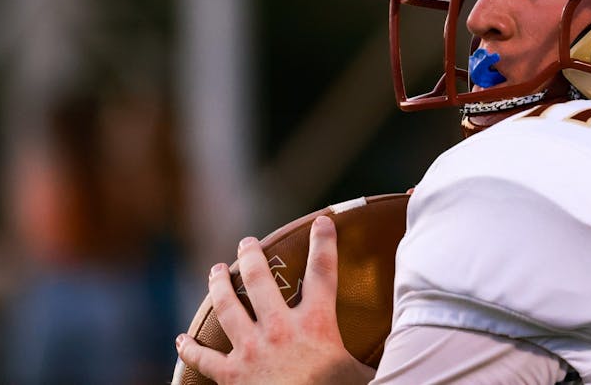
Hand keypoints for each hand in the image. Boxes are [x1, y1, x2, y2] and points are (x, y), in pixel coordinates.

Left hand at [176, 216, 375, 383]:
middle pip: (261, 280)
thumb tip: (408, 339)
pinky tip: (181, 339)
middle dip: (252, 256)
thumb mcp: (365, 372)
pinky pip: (204, 359)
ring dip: (219, 285)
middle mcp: (280, 329)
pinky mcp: (232, 375)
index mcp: (316, 324)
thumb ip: (377, 352)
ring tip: (216, 269)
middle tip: (247, 242)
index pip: (324, 273)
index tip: (323, 221)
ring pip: (228, 307)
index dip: (325, 243)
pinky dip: (190, 349)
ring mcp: (251, 350)